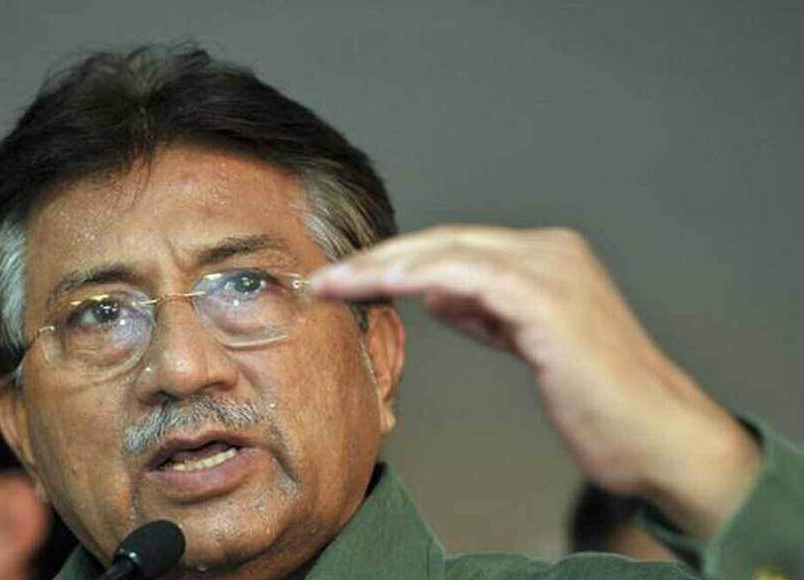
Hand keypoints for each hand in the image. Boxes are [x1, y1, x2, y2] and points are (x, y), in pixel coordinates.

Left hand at [310, 225, 761, 537]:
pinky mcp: (550, 300)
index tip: (349, 277)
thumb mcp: (529, 343)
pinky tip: (385, 285)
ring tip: (338, 282)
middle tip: (326, 277)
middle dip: (379, 258)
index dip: (397, 259)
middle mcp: (550, 251)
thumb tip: (436, 293)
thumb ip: (486, 312)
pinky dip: (422, 277)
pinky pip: (471, 277)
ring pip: (450, 252)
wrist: (657, 435)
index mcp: (546, 257)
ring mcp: (553, 270)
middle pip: (445, 241)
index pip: (454, 246)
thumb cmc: (597, 399)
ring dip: (385, 267)